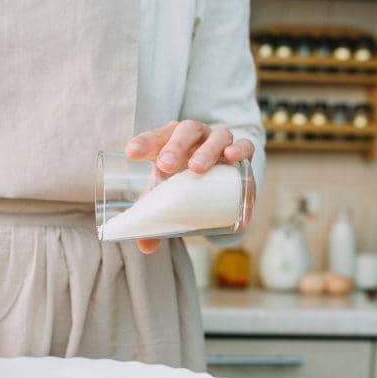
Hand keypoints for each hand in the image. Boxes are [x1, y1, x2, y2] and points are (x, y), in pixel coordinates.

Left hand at [124, 120, 253, 253]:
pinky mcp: (241, 152)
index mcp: (170, 142)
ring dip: (206, 150)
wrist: (218, 183)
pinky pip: (246, 145)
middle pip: (185, 131)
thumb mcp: (167, 197)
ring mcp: (218, 142)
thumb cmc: (183, 183)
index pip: (155, 138)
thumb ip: (156, 218)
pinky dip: (240, 148)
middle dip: (175, 146)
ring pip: (215, 136)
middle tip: (165, 165)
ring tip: (196, 168)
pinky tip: (232, 156)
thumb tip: (145, 246)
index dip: (144, 142)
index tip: (131, 153)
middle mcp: (194, 137)